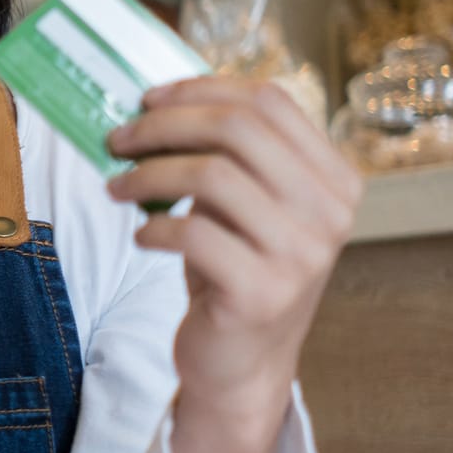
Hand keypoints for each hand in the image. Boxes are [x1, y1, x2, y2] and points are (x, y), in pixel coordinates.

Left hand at [106, 77, 362, 452]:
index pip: (271, 103)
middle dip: (164, 126)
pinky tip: (142, 237)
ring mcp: (302, 255)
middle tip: (117, 138)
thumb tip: (154, 102)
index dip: (203, 89)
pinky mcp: (262, 293)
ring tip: (117, 187)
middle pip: (238, 130)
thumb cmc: (235, 269)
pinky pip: (193, 234)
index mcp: (335, 178)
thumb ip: (225, 154)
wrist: (242, 363)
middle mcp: (331, 213)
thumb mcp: (244, 204)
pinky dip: (155, 227)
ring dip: (148, 174)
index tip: (149, 98)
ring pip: (212, 176)